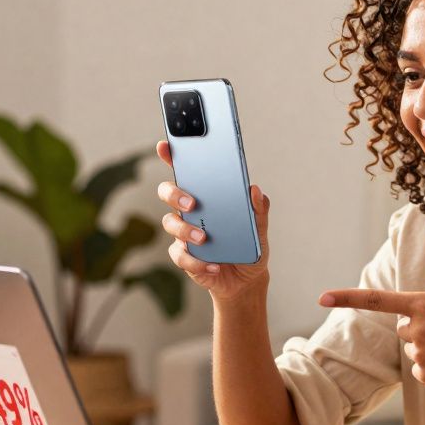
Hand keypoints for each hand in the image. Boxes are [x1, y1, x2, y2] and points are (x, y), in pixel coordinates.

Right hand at [155, 140, 270, 301]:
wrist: (246, 279)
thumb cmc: (248, 246)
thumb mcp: (260, 228)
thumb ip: (259, 210)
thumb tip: (255, 190)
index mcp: (207, 196)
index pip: (186, 171)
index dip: (172, 156)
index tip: (165, 145)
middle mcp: (190, 211)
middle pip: (168, 193)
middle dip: (175, 194)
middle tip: (192, 203)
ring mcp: (183, 233)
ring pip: (170, 223)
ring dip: (185, 230)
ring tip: (205, 239)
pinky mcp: (184, 256)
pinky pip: (180, 255)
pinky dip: (197, 260)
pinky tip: (214, 264)